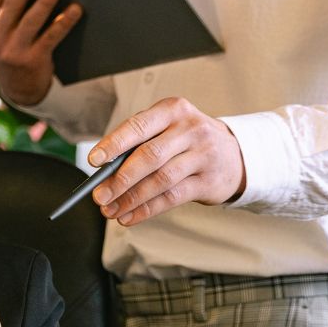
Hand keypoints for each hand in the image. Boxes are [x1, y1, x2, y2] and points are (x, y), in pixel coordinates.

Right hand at [0, 0, 81, 106]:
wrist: (18, 88)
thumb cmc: (11, 47)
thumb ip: (3, 9)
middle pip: (12, 4)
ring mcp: (13, 51)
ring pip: (32, 20)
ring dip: (46, 0)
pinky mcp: (33, 61)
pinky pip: (51, 37)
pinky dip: (64, 22)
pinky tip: (75, 9)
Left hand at [87, 97, 245, 225]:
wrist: (234, 154)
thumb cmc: (186, 140)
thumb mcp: (166, 130)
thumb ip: (137, 144)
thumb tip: (103, 171)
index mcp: (173, 110)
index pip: (138, 126)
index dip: (114, 144)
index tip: (94, 161)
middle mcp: (190, 129)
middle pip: (149, 156)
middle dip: (119, 179)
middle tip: (99, 195)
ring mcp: (203, 155)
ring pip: (160, 180)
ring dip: (130, 199)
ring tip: (110, 210)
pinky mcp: (209, 181)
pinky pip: (172, 198)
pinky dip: (146, 209)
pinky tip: (129, 216)